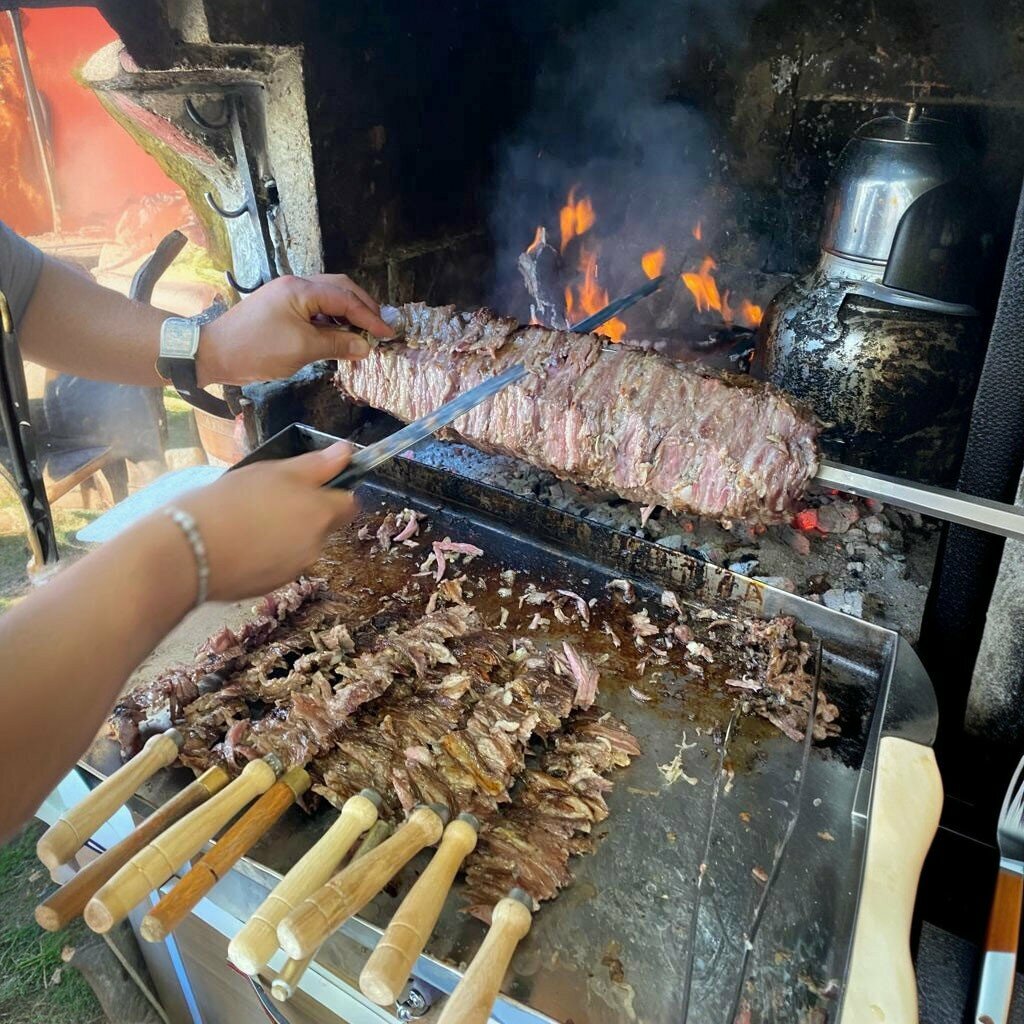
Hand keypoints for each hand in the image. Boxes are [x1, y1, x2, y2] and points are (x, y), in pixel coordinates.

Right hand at [173, 442, 356, 600]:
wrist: (189, 552)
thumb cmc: (229, 502)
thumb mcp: (272, 471)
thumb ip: (315, 465)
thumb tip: (346, 453)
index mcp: (320, 513)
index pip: (350, 504)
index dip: (336, 492)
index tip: (314, 485)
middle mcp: (316, 544)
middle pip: (325, 525)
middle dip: (307, 513)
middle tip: (270, 498)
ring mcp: (296, 568)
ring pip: (301, 544)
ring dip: (286, 533)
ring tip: (249, 520)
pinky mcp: (273, 585)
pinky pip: (280, 563)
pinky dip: (269, 553)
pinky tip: (241, 543)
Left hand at [197, 274, 392, 386]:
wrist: (213, 353)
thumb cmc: (256, 350)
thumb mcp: (302, 350)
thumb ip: (336, 345)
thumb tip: (364, 346)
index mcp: (301, 290)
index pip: (346, 298)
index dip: (369, 316)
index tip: (387, 333)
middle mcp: (295, 285)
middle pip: (340, 289)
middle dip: (362, 307)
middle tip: (379, 328)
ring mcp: (287, 295)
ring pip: (328, 297)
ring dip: (348, 314)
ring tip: (363, 333)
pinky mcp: (281, 307)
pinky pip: (315, 308)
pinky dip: (332, 320)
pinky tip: (339, 335)